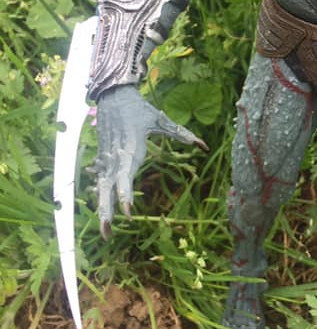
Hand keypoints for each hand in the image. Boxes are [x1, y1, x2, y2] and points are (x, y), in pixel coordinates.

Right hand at [93, 85, 207, 236]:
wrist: (112, 95)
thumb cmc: (139, 108)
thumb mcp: (160, 120)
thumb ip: (181, 134)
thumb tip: (203, 145)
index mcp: (131, 147)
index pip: (126, 175)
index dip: (126, 194)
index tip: (128, 213)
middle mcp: (116, 156)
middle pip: (109, 188)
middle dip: (107, 211)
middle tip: (108, 232)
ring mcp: (107, 158)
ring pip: (102, 187)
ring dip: (102, 209)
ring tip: (105, 232)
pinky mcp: (103, 157)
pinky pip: (100, 180)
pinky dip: (100, 197)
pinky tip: (102, 215)